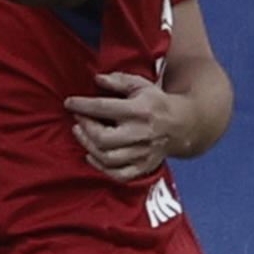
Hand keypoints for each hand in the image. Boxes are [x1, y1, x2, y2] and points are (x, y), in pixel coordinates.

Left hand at [64, 71, 178, 180]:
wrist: (183, 125)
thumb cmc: (156, 103)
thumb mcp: (141, 85)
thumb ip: (118, 80)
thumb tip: (96, 79)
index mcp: (139, 111)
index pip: (104, 108)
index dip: (82, 106)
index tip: (70, 103)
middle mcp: (141, 134)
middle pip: (103, 138)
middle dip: (85, 128)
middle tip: (77, 119)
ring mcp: (143, 153)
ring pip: (108, 157)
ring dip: (88, 146)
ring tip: (81, 133)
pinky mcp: (144, 167)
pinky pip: (119, 175)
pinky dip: (101, 168)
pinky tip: (92, 155)